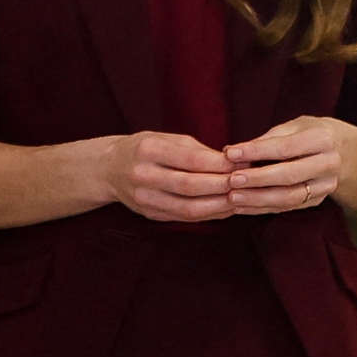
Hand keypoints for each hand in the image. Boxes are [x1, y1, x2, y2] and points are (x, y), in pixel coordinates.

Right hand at [110, 130, 234, 222]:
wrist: (108, 169)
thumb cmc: (144, 149)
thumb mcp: (165, 138)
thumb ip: (196, 150)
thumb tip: (232, 161)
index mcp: (148, 150)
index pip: (191, 159)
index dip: (220, 164)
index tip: (243, 162)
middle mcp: (143, 176)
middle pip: (191, 186)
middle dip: (223, 185)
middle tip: (247, 182)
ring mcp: (144, 199)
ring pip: (189, 209)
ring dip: (219, 205)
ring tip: (241, 198)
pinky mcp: (150, 215)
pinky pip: (185, 219)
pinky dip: (209, 215)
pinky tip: (225, 208)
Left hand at [227, 115, 356, 214]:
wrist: (349, 155)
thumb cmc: (314, 134)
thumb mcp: (298, 126)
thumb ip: (269, 138)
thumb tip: (232, 151)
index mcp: (323, 139)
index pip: (285, 147)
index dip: (256, 151)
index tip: (231, 153)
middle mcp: (328, 164)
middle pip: (289, 175)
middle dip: (258, 179)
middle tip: (231, 180)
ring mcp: (326, 186)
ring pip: (290, 197)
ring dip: (259, 199)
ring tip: (233, 197)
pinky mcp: (318, 201)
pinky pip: (288, 207)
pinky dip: (263, 208)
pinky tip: (242, 206)